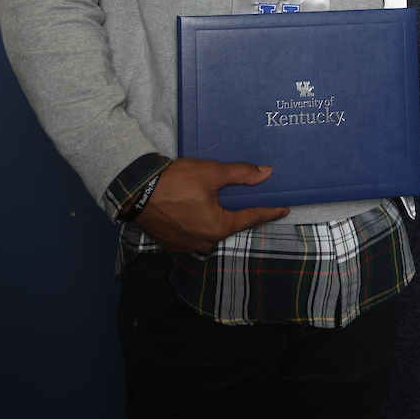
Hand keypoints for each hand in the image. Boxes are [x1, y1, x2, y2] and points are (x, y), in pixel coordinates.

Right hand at [134, 158, 288, 252]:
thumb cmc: (174, 182)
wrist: (136, 191)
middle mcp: (205, 242)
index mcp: (218, 227)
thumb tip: (266, 173)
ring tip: (219, 199)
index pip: (251, 218)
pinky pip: (195, 233)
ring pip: (212, 229)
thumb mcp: (212, 173)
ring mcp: (188, 245)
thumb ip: (241, 174)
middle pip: (231, 224)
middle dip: (239, 211)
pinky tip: (198, 207)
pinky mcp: (173, 243)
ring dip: (218, 216)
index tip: (283, 210)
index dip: (269, 212)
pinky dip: (201, 221)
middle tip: (249, 198)